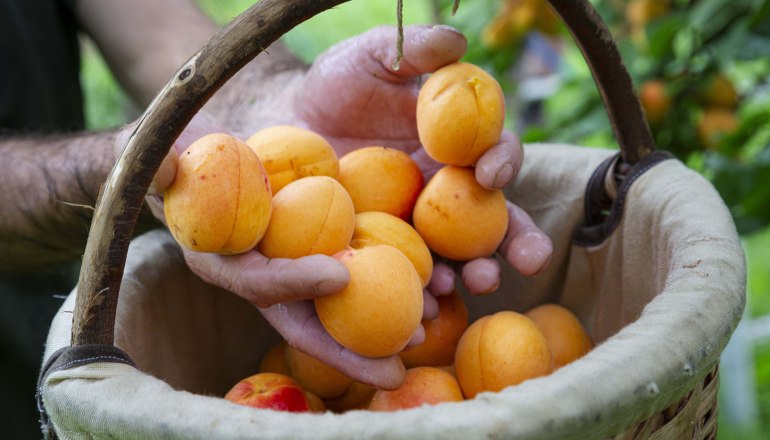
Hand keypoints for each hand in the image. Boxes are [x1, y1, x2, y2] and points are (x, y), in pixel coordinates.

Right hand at [116, 113, 430, 388]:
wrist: (216, 161)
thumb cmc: (190, 162)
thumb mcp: (167, 157)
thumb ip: (163, 163)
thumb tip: (167, 162)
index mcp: (225, 263)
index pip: (257, 282)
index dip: (292, 281)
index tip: (336, 272)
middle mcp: (266, 278)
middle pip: (309, 322)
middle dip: (350, 350)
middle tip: (396, 365)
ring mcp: (299, 270)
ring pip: (342, 309)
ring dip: (385, 325)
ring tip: (430, 331)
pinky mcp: (326, 250)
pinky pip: (362, 274)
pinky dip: (396, 283)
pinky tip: (438, 286)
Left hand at [290, 25, 552, 295]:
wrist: (282, 126)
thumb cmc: (332, 88)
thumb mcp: (368, 58)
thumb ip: (411, 50)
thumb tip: (457, 43)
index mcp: (454, 147)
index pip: (492, 155)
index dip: (503, 161)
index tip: (492, 170)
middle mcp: (445, 191)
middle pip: (493, 219)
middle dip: (516, 239)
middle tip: (528, 257)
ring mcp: (417, 227)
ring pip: (459, 256)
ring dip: (475, 272)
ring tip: (474, 282)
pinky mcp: (387, 252)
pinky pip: (411, 275)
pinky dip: (423, 291)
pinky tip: (424, 304)